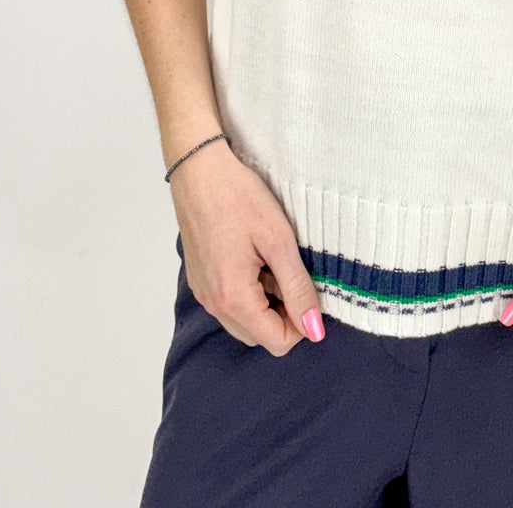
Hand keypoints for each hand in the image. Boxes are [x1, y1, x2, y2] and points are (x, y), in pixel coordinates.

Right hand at [168, 138, 324, 356]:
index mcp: (233, 298)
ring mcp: (203, 292)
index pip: (277, 342)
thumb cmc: (238, 197)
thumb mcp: (279, 241)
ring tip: (275, 263)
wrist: (198, 169)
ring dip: (266, 305)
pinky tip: (257, 259)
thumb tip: (314, 328)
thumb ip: (297, 288)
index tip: (310, 290)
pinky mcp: (200, 280)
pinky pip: (229, 303)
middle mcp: (213, 304)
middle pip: (259, 336)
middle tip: (294, 274)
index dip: (302, 324)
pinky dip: (249, 293)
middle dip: (284, 315)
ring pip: (244, 321)